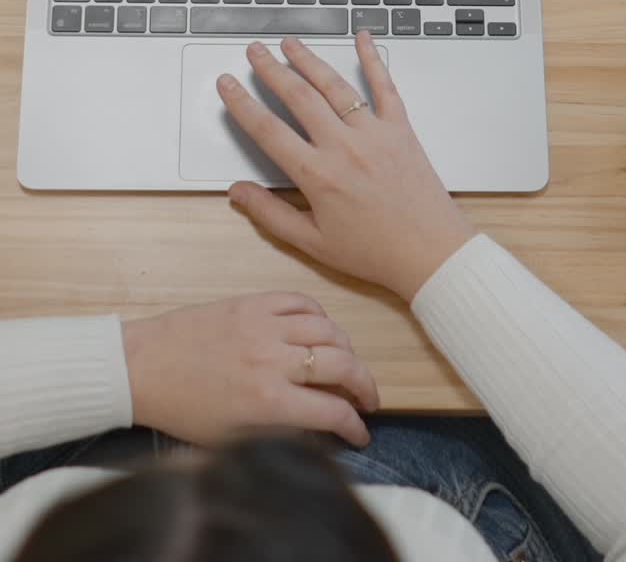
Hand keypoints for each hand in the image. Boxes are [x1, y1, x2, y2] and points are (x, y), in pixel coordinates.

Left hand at [122, 293, 377, 446]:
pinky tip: (320, 329)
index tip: (361, 432)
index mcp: (268, 403)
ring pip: (328, 329)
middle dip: (364, 384)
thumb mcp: (233, 437)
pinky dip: (319, 315)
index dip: (355, 426)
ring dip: (346, 348)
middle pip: (342, 364)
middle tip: (367, 396)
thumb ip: (280, 431)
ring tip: (346, 361)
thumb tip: (318, 427)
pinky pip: (301, 301)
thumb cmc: (183, 409)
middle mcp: (273, 362)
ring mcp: (264, 326)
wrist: (144, 368)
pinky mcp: (253, 303)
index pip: (334, 411)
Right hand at [218, 33, 474, 302]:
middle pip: (299, 97)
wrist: (430, 253)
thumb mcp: (313, 243)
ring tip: (289, 43)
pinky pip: (385, 87)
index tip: (226, 84)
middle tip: (254, 51)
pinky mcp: (401, 129)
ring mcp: (374, 133)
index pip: (268, 131)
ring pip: (335, 86)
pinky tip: (362, 36)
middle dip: (272, 70)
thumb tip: (236, 191)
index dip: (242, 104)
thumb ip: (271, 214)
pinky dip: (373, 59)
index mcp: (318, 175)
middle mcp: (344, 146)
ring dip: (309, 60)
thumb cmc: (373, 252)